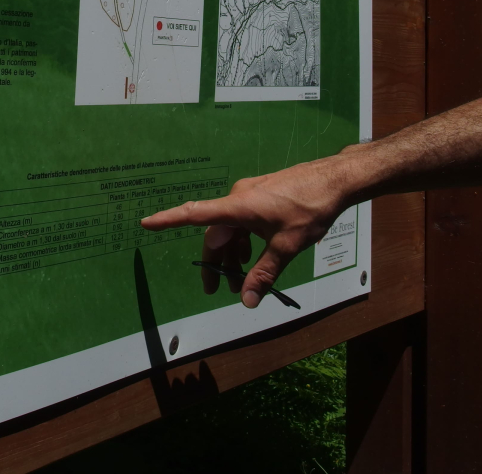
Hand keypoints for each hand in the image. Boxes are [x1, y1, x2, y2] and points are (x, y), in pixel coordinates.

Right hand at [140, 148, 365, 307]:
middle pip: (216, 232)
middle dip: (215, 262)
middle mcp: (238, 198)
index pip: (194, 214)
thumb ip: (264, 274)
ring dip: (232, 254)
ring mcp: (251, 194)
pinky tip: (254, 257)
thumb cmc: (310, 209)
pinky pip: (243, 221)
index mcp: (238, 207)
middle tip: (218, 290)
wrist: (335, 180)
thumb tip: (246, 301)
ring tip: (241, 280)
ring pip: (231, 228)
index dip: (168, 220)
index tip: (145, 224)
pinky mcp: (263, 194)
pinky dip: (244, 240)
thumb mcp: (286, 247)